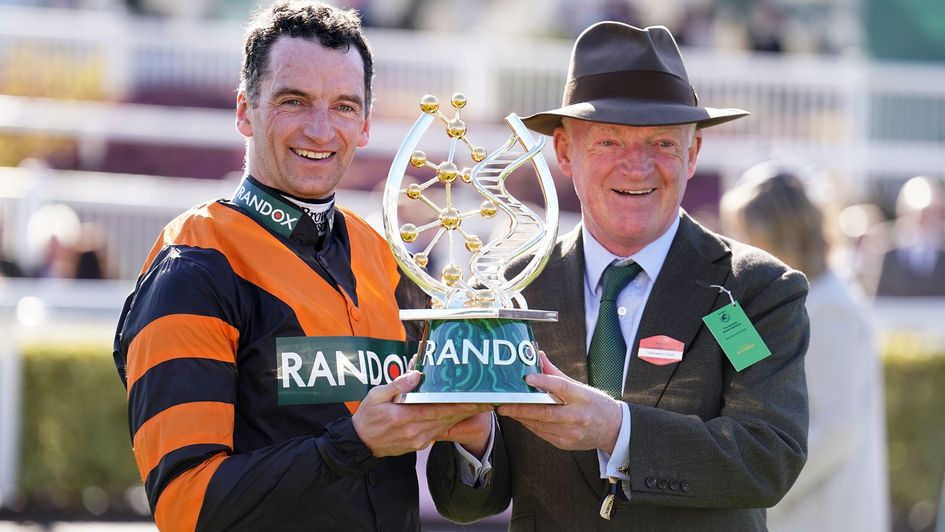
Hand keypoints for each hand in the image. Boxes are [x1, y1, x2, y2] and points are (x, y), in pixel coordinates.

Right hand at [352, 371, 491, 457]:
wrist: (360, 443)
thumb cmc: (367, 417)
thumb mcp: (376, 396)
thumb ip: (397, 385)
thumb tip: (416, 374)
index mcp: (406, 418)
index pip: (439, 409)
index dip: (460, 404)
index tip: (477, 398)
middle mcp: (416, 431)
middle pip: (448, 418)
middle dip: (469, 409)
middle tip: (488, 399)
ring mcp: (419, 440)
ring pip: (446, 425)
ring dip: (463, 415)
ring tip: (480, 404)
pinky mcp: (420, 444)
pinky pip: (440, 430)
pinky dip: (451, 421)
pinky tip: (460, 413)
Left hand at [497, 352, 622, 452]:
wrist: (614, 429)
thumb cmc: (595, 404)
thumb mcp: (580, 386)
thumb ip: (556, 374)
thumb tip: (538, 356)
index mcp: (583, 397)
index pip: (561, 387)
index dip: (543, 382)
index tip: (527, 378)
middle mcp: (578, 416)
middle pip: (545, 412)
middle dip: (520, 408)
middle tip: (503, 403)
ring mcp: (572, 432)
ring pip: (540, 425)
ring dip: (521, 417)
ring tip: (507, 409)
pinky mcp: (566, 444)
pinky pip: (542, 434)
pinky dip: (530, 425)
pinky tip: (521, 418)